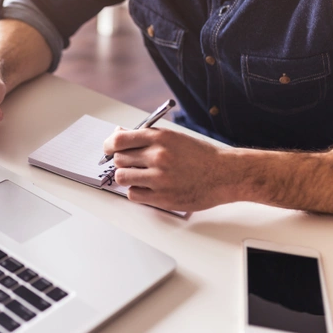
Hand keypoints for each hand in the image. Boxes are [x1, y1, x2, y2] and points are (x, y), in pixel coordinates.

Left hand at [103, 127, 237, 211]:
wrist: (224, 174)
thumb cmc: (201, 155)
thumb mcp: (173, 137)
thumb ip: (146, 137)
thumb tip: (119, 135)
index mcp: (159, 138)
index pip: (119, 140)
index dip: (109, 145)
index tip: (108, 149)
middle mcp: (157, 156)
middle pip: (119, 159)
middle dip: (122, 161)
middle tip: (131, 164)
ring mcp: (159, 178)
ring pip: (122, 177)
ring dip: (126, 177)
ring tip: (138, 176)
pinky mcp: (163, 197)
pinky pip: (133, 195)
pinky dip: (136, 191)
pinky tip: (146, 188)